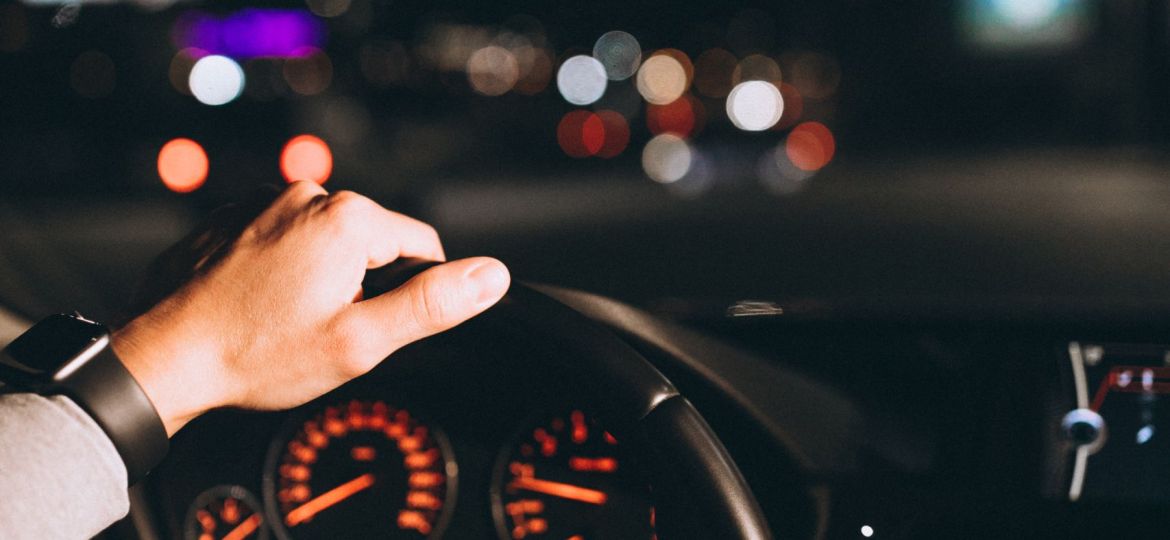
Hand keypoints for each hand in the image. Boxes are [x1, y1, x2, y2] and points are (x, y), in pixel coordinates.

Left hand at [110, 182, 509, 434]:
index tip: (372, 327)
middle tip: (323, 332)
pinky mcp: (230, 217)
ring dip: (321, 278)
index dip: (409, 295)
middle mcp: (305, 194)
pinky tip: (259, 307)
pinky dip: (282, 270)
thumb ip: (431, 304)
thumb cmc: (258, 355)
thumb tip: (492, 276)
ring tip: (285, 322)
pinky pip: (282, 239)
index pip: (421, 248)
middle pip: (371, 242)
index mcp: (346, 217)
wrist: (162, 359)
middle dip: (361, 286)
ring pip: (326, 242)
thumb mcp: (360, 341)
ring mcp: (262, 202)